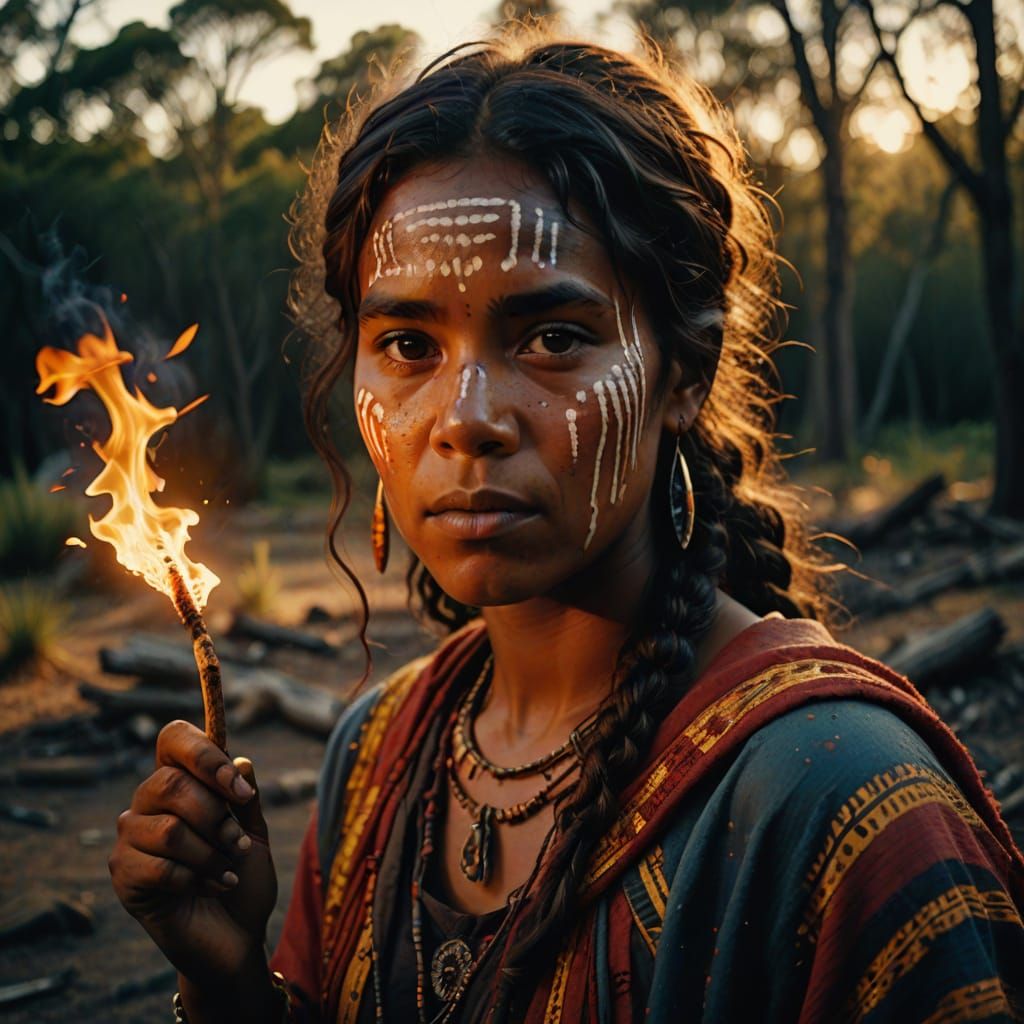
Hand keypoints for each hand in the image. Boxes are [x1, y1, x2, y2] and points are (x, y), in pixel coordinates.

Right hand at [109, 721, 277, 988]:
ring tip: (228, 870)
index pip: (174, 738)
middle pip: (170, 784)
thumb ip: (246, 797)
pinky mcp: (124, 875)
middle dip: (215, 816)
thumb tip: (241, 761)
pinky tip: (211, 888)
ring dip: (212, 853)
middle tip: (237, 843)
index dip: (204, 755)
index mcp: (182, 780)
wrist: (236, 936)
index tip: (239, 789)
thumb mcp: (255, 831)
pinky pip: (160, 867)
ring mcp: (131, 838)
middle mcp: (149, 802)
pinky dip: (197, 879)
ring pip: (170, 830)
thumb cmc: (243, 876)